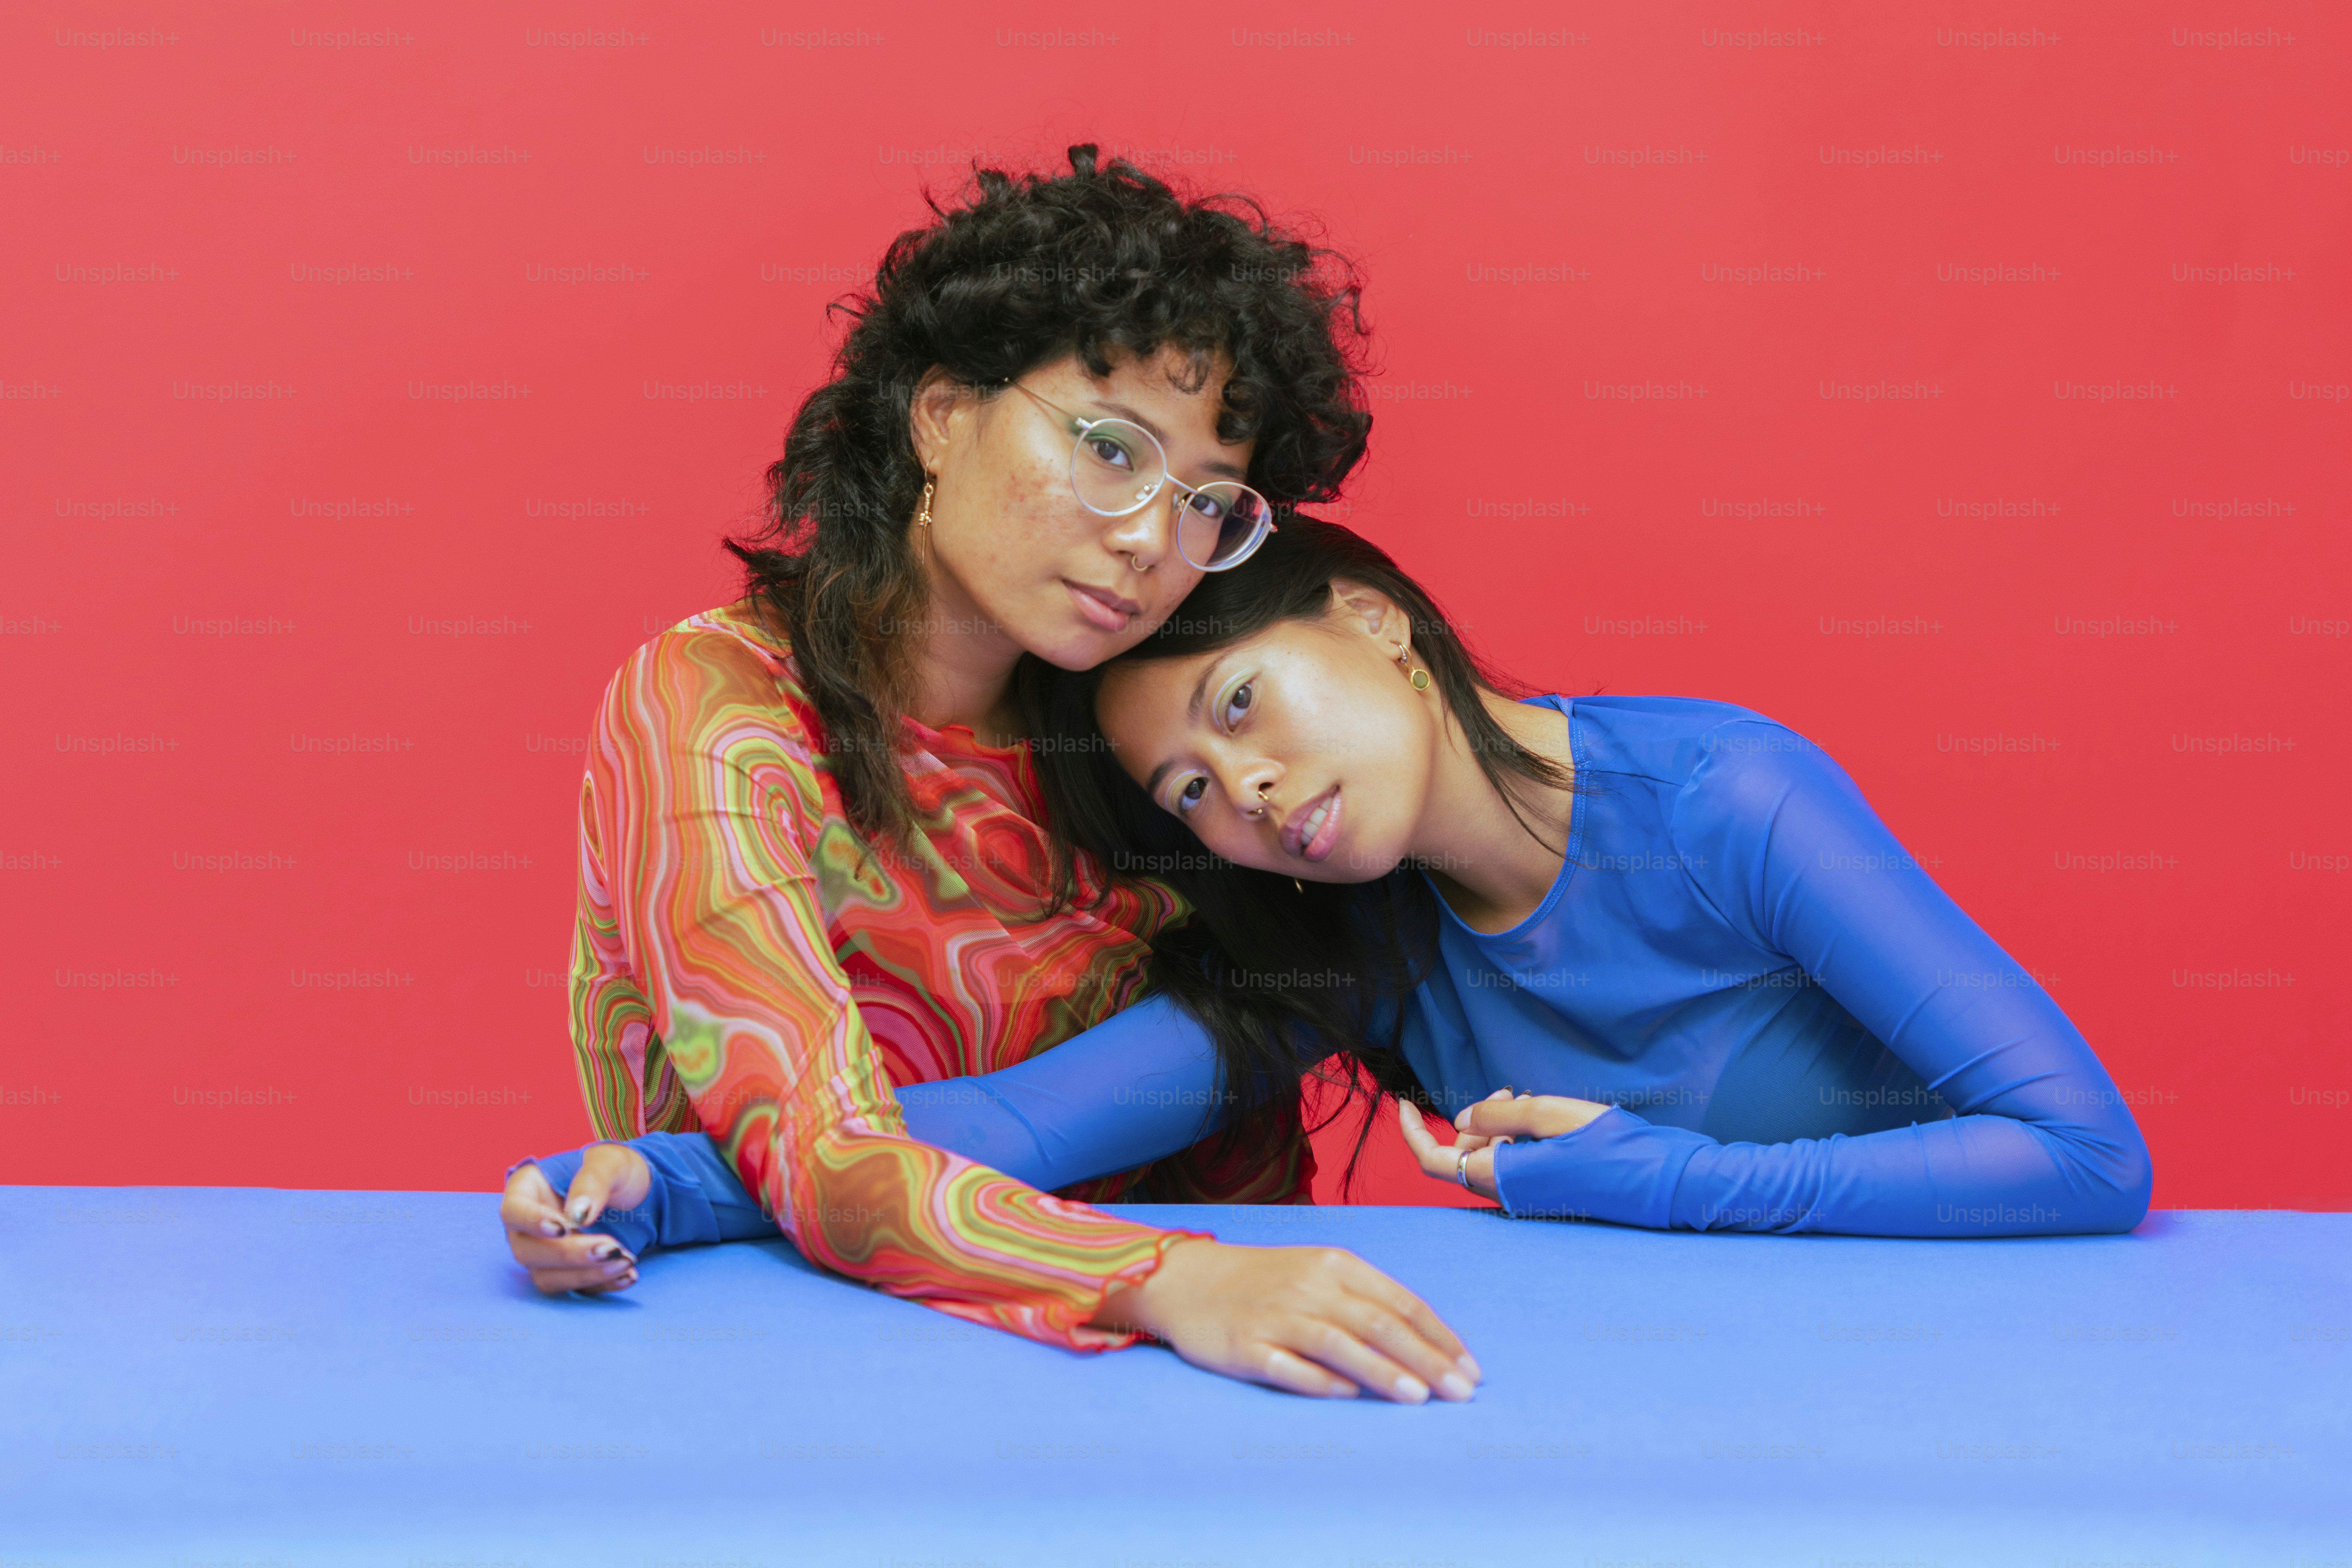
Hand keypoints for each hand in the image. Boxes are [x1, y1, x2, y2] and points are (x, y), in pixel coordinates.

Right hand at [500, 1141, 651, 1294]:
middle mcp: (528, 1226)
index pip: (513, 1211)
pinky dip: (602, 1285)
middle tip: (611, 1248)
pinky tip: (629, 1276)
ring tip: (627, 1261)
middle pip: (528, 1251)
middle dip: (569, 1255)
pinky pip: (574, 1289)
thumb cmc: (614, 1169)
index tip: (564, 1227)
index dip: (532, 1222)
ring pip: (546, 1277)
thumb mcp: (610, 1163)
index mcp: (528, 1189)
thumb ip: (592, 1182)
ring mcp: (545, 1252)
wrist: (637, 1192)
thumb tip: (577, 1214)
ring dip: (586, 1275)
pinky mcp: (567, 1272)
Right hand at [1086, 1236, 1480, 1403]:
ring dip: (1381, 1371)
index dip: (1439, 1337)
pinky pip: (1287, 1366)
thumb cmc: (1265, 1280)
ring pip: (1339, 1344)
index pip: (1400, 1302)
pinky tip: (1347, 1397)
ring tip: (1419, 1398)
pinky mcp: (1244, 1346)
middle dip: (1426, 1359)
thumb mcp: (1318, 1272)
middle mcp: (1309, 1287)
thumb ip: (1365, 1300)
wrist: (1187, 1280)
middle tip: (1461, 1392)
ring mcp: (1275, 1317)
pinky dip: (1318, 1381)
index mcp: (1335, 1265)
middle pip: (1377, 1323)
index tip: (1471, 1369)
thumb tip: (1423, 1345)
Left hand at [1398, 1089, 1615, 1199]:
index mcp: (1501, 1177)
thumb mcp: (1550, 1114)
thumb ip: (1499, 1113)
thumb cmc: (1612, 1147)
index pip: (1434, 1160)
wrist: (1666, 1184)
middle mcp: (1509, 1195)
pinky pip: (1515, 1167)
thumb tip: (1460, 1117)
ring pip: (1491, 1158)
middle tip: (1508, 1090)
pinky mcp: (1549, 1197)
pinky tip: (1545, 1124)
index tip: (1404, 1103)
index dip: (1412, 1132)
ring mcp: (1529, 1200)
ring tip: (1529, 1101)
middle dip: (1475, 1118)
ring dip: (1500, 1127)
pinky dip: (1519, 1141)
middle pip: (1464, 1154)